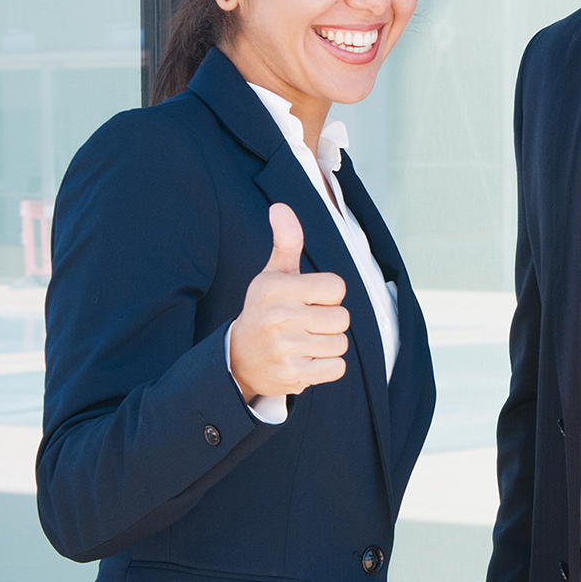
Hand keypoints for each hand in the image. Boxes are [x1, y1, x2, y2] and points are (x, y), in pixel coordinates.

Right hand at [228, 203, 349, 400]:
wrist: (238, 359)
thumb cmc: (264, 310)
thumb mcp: (272, 275)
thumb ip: (285, 241)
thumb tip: (280, 207)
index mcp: (277, 287)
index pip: (337, 287)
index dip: (328, 295)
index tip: (309, 300)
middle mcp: (279, 316)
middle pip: (342, 318)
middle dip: (329, 322)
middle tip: (305, 324)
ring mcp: (285, 347)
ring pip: (340, 343)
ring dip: (327, 345)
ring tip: (303, 343)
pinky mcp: (292, 374)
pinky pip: (337, 368)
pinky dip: (327, 367)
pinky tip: (305, 360)